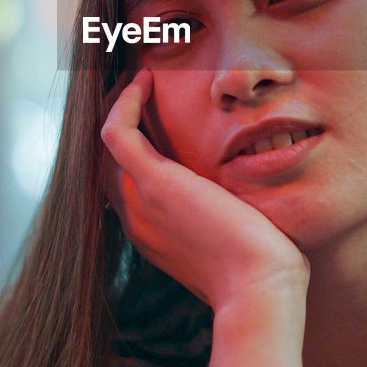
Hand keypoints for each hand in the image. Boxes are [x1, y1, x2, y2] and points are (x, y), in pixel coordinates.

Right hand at [101, 67, 309, 312]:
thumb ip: (221, 215)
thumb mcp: (232, 237)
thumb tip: (237, 197)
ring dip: (119, 104)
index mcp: (151, 232)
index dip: (132, 143)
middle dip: (119, 118)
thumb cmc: (260, 268)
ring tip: (137, 78)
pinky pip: (119, 133)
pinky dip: (126, 103)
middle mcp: (136, 217)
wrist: (259, 289)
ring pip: (107, 142)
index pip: (124, 180)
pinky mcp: (155, 183)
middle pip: (107, 159)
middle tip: (137, 86)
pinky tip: (144, 81)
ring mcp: (140, 201)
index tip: (151, 112)